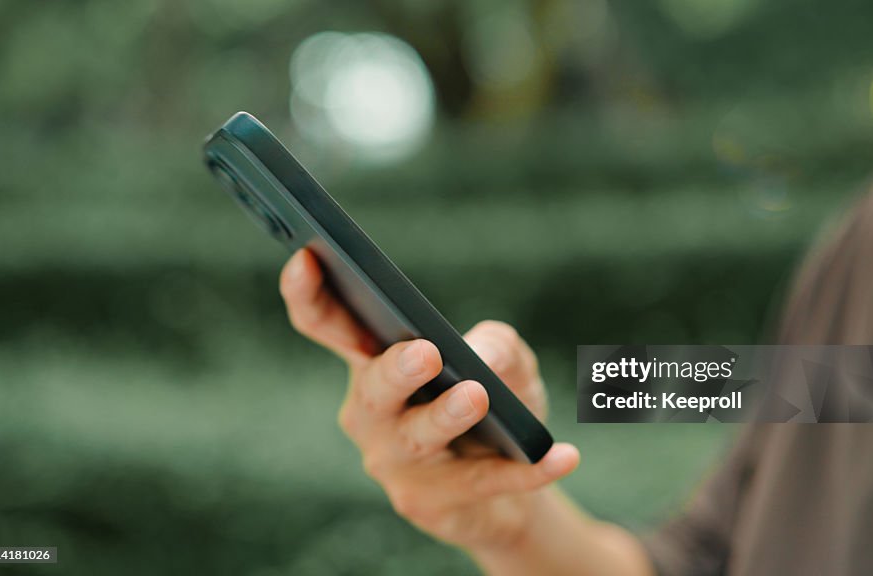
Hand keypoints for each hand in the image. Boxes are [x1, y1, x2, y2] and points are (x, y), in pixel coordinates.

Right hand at [279, 248, 579, 551]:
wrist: (511, 483)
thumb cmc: (494, 403)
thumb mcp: (506, 361)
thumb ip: (497, 345)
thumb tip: (482, 358)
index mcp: (373, 362)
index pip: (328, 325)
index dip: (309, 294)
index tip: (308, 256)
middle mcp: (371, 413)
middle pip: (373, 390)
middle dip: (395, 370)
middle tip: (424, 352)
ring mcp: (395, 463)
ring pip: (418, 441)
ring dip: (446, 418)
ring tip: (477, 396)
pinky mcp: (430, 503)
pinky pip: (481, 483)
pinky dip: (525, 471)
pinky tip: (564, 455)